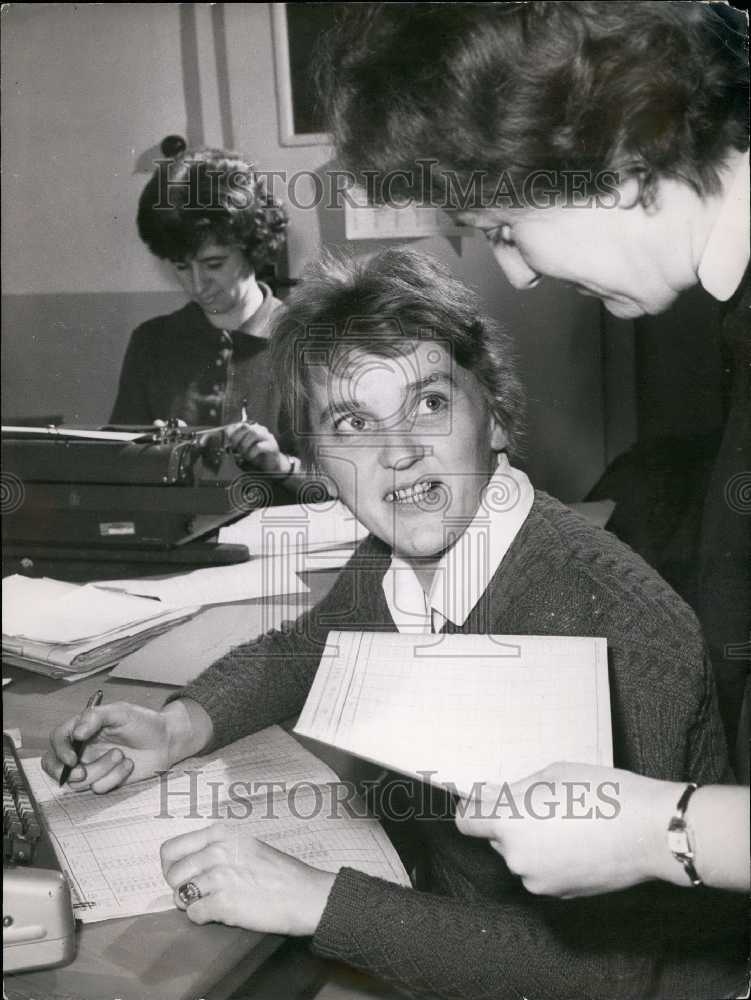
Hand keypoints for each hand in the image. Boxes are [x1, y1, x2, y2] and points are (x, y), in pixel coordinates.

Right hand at [41, 700, 204, 793]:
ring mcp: (93, 766)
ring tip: (121, 755)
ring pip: (78, 781)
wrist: (166, 740)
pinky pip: (99, 788)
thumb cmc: (143, 722)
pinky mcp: (106, 780)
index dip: (60, 750)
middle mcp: (83, 749)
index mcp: (83, 729)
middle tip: (82, 772)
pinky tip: (128, 765)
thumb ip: (95, 717)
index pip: (57, 739)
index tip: (73, 758)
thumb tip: (76, 733)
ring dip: (102, 769)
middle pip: (54, 765)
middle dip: (64, 772)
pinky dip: (115, 777)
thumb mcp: (120, 711)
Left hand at [161, 822, 335, 935]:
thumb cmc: (279, 872)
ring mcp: (219, 877)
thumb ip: (217, 849)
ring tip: (211, 904)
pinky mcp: (223, 903)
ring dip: (191, 904)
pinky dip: (203, 918)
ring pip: (180, 895)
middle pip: (172, 874)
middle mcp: (217, 851)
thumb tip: (188, 865)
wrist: (305, 894)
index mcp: (221, 834)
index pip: (171, 849)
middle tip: (197, 895)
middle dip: (180, 888)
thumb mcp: (246, 846)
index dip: (170, 866)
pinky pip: (194, 915)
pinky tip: (220, 914)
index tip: (180, 876)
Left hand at [225, 421, 292, 474]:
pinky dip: (251, 452)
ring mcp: (267, 437)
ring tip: (243, 454)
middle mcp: (260, 430)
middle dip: (237, 438)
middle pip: (246, 426)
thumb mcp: (243, 449)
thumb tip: (227, 446)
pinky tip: (250, 457)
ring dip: (244, 444)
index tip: (228, 445)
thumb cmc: (256, 456)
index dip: (231, 434)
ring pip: (254, 433)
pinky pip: (259, 446)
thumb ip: (236, 444)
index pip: (238, 425)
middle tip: (235, 449)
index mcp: (252, 428)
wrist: (270, 466)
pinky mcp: (272, 446)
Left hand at [456, 761, 680, 897]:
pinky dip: (552, 858)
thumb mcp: (551, 776)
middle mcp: (516, 858)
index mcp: (509, 823)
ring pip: (522, 856)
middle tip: (539, 803)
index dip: (472, 809)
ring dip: (533, 841)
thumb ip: (515, 791)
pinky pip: (544, 871)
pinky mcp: (561, 894)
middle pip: (498, 838)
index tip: (480, 800)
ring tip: (566, 821)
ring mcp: (539, 881)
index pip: (468, 823)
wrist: (649, 831)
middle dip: (510, 821)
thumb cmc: (602, 794)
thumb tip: (493, 797)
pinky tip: (578, 840)